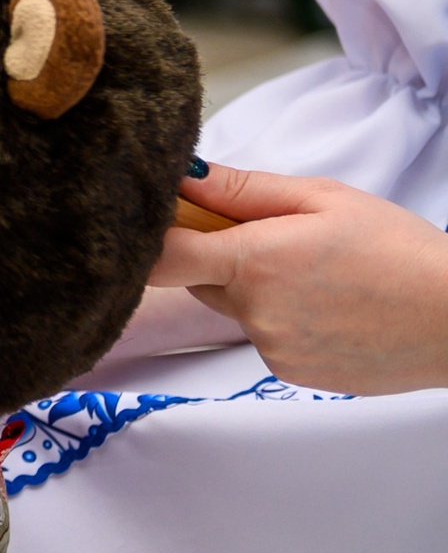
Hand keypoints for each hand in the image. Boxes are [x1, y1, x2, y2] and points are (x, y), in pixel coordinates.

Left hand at [148, 161, 447, 394]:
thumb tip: (183, 178)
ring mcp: (271, 349)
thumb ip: (242, 190)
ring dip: (253, 290)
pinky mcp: (291, 373)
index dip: (154, 238)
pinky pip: (264, 337)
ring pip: (233, 309)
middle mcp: (254, 313)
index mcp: (254, 262)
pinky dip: (281, 320)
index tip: (166, 221)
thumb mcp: (322, 199)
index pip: (161, 258)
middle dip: (217, 256)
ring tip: (315, 274)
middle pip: (197, 280)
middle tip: (270, 237)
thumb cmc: (399, 250)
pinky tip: (328, 306)